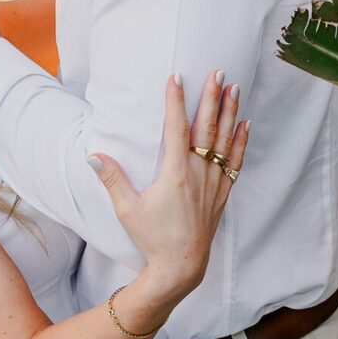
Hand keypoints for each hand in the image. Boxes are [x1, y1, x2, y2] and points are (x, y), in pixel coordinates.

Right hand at [89, 71, 249, 298]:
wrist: (181, 266)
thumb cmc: (152, 238)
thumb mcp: (127, 209)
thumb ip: (111, 179)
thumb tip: (92, 156)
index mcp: (175, 174)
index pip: (176, 128)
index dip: (176, 100)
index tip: (176, 77)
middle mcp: (198, 174)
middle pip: (206, 128)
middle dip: (211, 97)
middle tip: (217, 72)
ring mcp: (213, 183)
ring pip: (224, 140)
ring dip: (229, 112)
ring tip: (234, 87)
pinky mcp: (221, 193)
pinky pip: (234, 161)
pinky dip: (240, 141)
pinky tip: (245, 123)